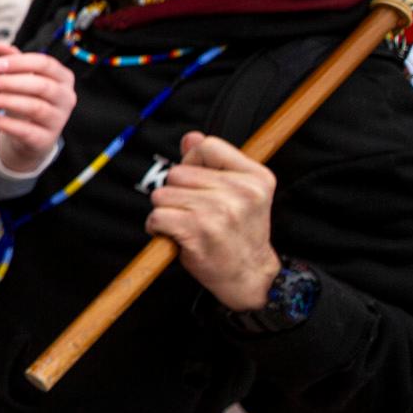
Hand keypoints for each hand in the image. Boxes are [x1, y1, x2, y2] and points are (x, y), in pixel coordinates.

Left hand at [0, 43, 75, 172]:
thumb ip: (13, 61)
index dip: (19, 63)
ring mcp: (58, 120)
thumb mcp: (22, 78)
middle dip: (8, 83)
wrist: (32, 136)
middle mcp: (66, 98)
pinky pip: (25, 130)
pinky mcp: (45, 140)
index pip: (45, 64)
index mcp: (63, 78)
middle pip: (40, 86)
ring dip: (3, 101)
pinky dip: (3, 123)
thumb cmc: (29, 99)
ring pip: (34, 108)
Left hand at [147, 132, 280, 311]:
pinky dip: (157, 227)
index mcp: (256, 177)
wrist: (247, 275)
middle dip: (176, 191)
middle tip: (193, 211)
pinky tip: (174, 235)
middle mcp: (241, 192)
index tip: (198, 183)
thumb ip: (215, 163)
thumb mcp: (242, 193)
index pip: (207, 146)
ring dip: (165, 210)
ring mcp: (220, 211)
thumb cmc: (238, 233)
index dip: (193, 162)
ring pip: (163, 194)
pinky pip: (157, 216)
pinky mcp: (198, 231)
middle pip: (178, 172)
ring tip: (185, 224)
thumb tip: (190, 137)